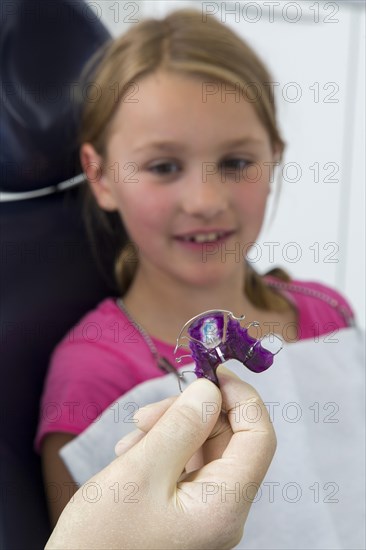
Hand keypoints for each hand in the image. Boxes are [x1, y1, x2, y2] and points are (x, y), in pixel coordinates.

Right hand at [46, 366, 275, 548]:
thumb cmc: (102, 540)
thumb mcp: (140, 472)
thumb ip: (181, 426)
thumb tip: (210, 389)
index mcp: (225, 506)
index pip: (259, 437)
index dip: (242, 397)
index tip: (212, 372)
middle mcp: (224, 511)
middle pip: (227, 440)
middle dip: (191, 415)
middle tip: (146, 414)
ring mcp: (205, 513)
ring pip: (204, 450)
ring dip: (170, 432)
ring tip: (132, 440)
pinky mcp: (185, 512)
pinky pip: (186, 467)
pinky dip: (162, 451)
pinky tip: (132, 454)